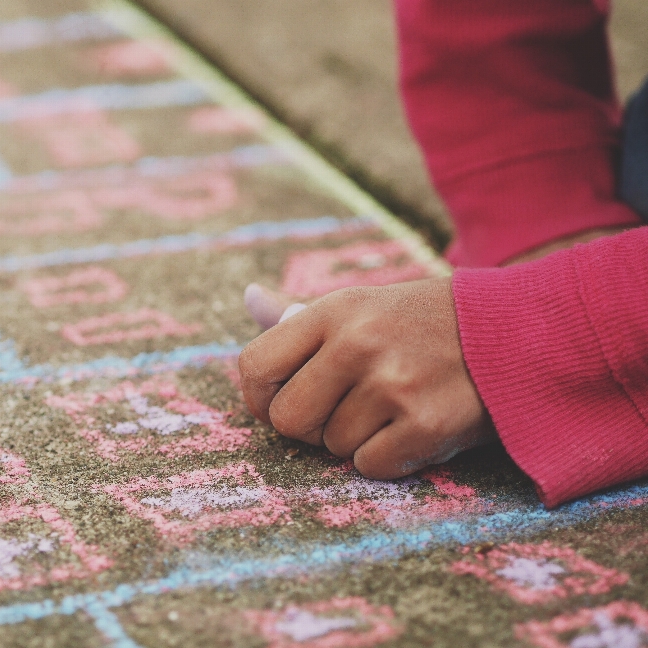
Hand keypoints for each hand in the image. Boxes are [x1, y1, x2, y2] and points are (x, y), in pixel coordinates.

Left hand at [238, 278, 495, 478]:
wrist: (515, 331)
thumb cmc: (421, 323)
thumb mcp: (360, 305)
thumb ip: (299, 315)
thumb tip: (249, 298)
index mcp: (333, 311)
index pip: (255, 367)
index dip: (260, 395)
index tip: (282, 399)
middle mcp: (357, 343)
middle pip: (286, 419)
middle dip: (308, 426)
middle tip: (340, 411)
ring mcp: (393, 384)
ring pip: (332, 446)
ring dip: (355, 438)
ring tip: (391, 408)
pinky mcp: (427, 424)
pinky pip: (370, 466)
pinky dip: (387, 458)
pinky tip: (411, 428)